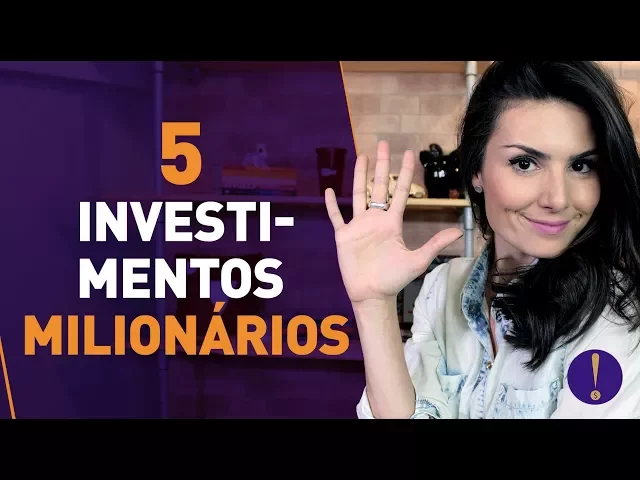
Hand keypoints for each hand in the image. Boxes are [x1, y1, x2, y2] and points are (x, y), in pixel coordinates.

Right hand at [325, 140, 462, 305]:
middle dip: (381, 165)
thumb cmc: (394, 279)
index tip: (408, 154)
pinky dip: (332, 205)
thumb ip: (435, 243)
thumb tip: (459, 232)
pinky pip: (336, 217)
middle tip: (382, 143)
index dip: (404, 173)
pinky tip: (329, 191)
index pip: (399, 192)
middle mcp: (375, 219)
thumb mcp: (418, 260)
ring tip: (361, 157)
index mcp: (392, 222)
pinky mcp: (344, 236)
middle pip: (379, 186)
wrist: (372, 294)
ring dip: (359, 176)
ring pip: (358, 195)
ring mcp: (358, 226)